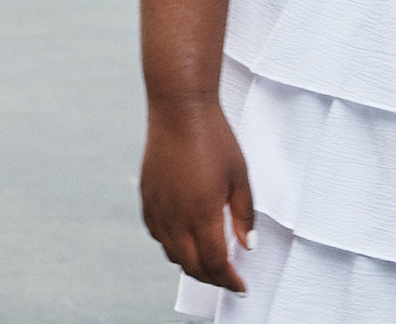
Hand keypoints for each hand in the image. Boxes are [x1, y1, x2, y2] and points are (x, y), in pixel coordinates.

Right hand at [142, 100, 253, 293]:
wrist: (179, 109)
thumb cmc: (215, 138)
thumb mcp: (240, 177)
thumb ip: (244, 215)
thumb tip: (248, 246)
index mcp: (202, 212)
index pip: (214, 263)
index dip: (228, 280)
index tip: (240, 287)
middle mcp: (176, 215)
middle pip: (191, 264)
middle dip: (211, 278)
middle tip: (227, 278)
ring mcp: (158, 207)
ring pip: (171, 253)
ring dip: (190, 264)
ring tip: (208, 262)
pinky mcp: (147, 197)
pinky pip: (157, 234)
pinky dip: (171, 245)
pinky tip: (184, 239)